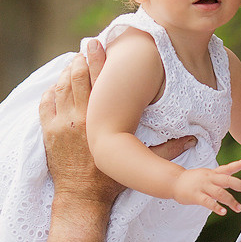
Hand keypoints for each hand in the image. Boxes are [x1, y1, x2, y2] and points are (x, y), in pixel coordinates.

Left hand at [39, 40, 196, 202]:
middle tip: (86, 48)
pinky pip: (46, 103)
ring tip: (75, 63)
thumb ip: (167, 150)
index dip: (97, 58)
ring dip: (67, 73)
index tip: (97, 42)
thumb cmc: (110, 182)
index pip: (98, 80)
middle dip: (80, 60)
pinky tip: (59, 84)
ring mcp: (60, 125)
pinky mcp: (48, 133)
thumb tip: (193, 140)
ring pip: (60, 88)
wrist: (81, 199)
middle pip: (76, 78)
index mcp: (101, 122)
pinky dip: (52, 90)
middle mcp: (78, 120)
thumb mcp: (139, 162)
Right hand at [171, 158, 240, 215]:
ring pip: (220, 193)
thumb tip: (237, 183)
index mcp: (213, 173)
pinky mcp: (196, 196)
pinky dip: (216, 207)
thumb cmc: (193, 180)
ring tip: (239, 208)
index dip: (238, 164)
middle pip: (227, 180)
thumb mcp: (207, 175)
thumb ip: (221, 178)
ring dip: (231, 201)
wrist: (174, 182)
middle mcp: (209, 178)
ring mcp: (202, 187)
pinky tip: (223, 212)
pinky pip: (208, 202)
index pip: (227, 168)